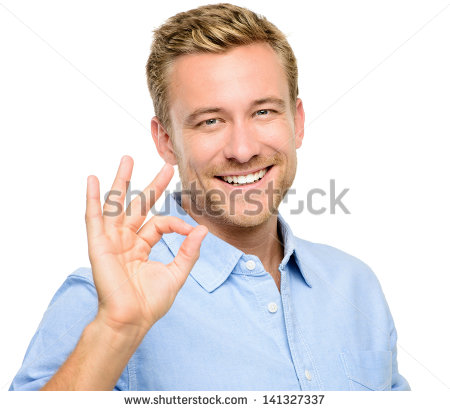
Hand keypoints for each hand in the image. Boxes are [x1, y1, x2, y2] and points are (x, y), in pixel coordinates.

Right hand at [85, 155, 207, 335]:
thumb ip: (188, 251)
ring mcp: (112, 240)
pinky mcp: (99, 244)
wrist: (132, 319)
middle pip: (140, 205)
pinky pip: (94, 217)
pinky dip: (93, 199)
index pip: (161, 223)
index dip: (178, 223)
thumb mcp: (176, 273)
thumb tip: (202, 229)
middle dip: (152, 185)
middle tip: (165, 165)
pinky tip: (93, 180)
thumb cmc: (150, 302)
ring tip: (127, 159)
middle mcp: (127, 239)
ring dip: (121, 182)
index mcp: (143, 246)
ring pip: (117, 205)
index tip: (192, 229)